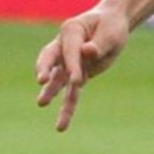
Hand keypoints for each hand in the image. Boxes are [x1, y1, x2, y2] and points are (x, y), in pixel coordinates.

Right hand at [34, 8, 129, 130]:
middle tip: (41, 80)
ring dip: (50, 92)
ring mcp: (67, 63)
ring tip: (41, 103)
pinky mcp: (76, 76)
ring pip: (57, 79)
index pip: (69, 49)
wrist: (112, 27)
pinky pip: (70, 93)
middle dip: (46, 69)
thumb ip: (99, 44)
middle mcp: (63, 47)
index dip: (73, 64)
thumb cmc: (110, 27)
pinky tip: (61, 126)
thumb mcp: (110, 33)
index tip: (77, 80)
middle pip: (50, 58)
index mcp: (71, 30)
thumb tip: (87, 51)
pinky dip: (67, 109)